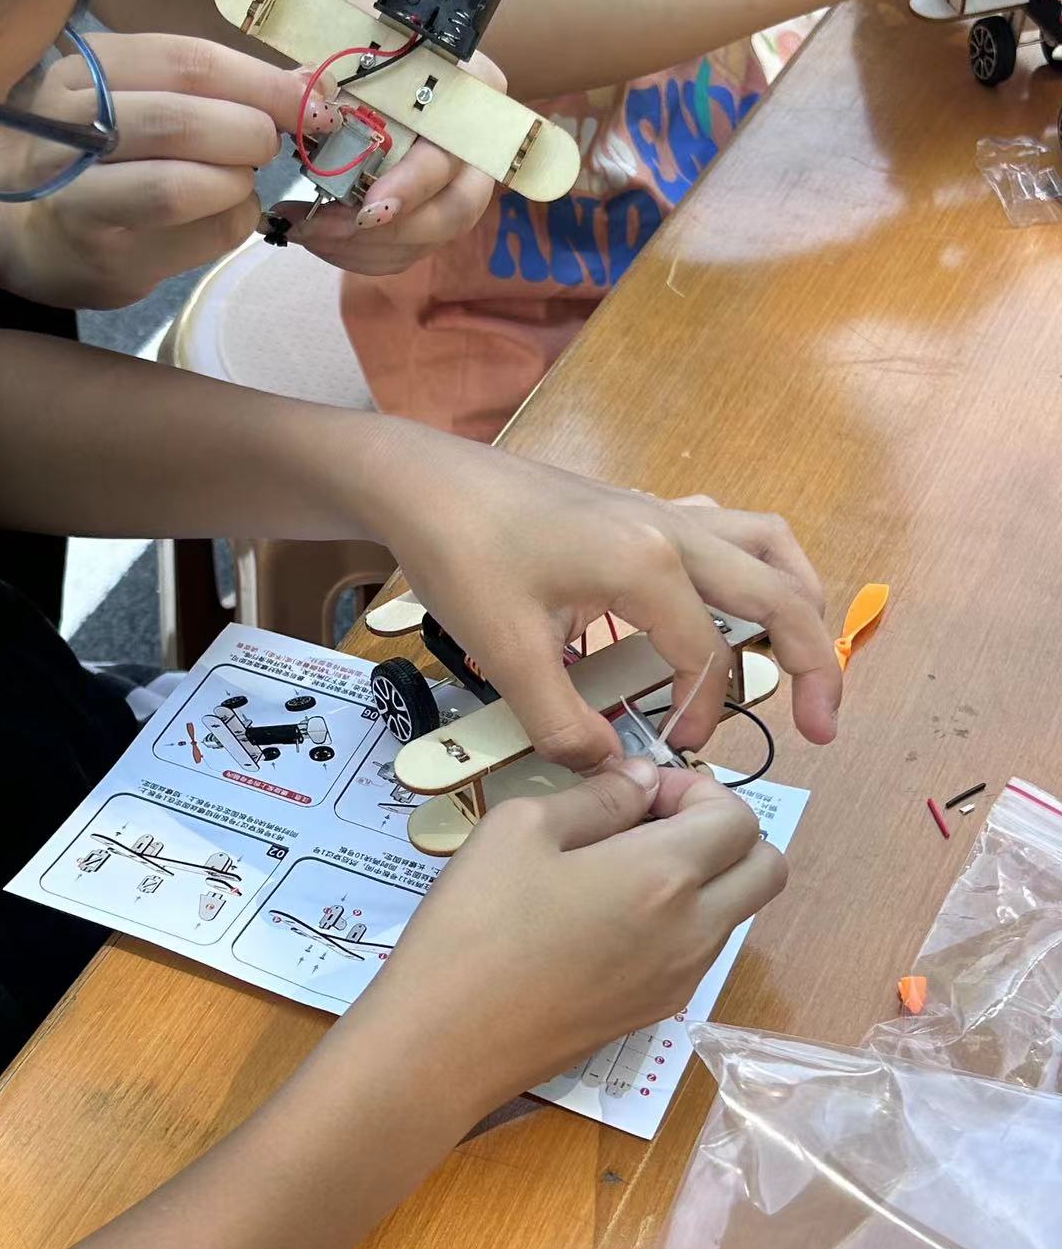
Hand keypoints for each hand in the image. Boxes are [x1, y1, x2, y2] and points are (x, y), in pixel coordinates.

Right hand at [0, 34, 333, 309]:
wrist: (23, 233)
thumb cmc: (97, 158)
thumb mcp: (134, 98)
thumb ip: (205, 87)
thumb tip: (304, 84)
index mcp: (86, 72)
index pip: (186, 61)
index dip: (260, 79)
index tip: (310, 95)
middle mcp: (72, 129)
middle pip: (184, 120)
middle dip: (250, 132)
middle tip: (268, 144)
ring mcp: (82, 198)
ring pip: (186, 186)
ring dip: (237, 184)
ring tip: (238, 180)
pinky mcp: (109, 258)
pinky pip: (199, 238)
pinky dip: (232, 224)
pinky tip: (221, 215)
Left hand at [275, 50, 503, 277]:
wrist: (355, 47)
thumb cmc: (359, 36)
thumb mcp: (343, 36)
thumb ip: (327, 68)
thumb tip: (313, 104)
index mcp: (471, 88)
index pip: (458, 150)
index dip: (415, 186)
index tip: (368, 209)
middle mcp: (476, 143)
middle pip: (456, 211)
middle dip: (391, 231)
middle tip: (332, 228)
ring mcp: (455, 186)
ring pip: (428, 241)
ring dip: (366, 247)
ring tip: (311, 230)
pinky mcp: (427, 216)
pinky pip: (403, 254)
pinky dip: (359, 254)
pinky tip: (320, 237)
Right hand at [356, 761, 785, 1112]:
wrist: (445, 1043)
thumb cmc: (475, 925)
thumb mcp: (519, 828)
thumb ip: (597, 798)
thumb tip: (642, 782)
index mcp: (666, 876)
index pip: (738, 817)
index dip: (694, 789)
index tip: (635, 793)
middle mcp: (693, 932)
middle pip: (766, 869)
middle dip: (723, 832)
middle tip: (649, 824)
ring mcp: (679, 981)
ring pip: (735, 913)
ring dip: (703, 878)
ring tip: (616, 870)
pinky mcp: (653, 1014)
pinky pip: (698, 952)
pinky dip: (679, 920)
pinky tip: (601, 919)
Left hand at [379, 439, 839, 772]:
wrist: (424, 480)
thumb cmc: (463, 556)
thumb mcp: (505, 652)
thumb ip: (563, 722)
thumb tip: (613, 768)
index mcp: (649, 565)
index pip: (709, 659)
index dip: (702, 717)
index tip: (673, 754)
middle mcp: (674, 529)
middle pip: (779, 595)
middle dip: (815, 665)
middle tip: (825, 729)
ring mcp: (661, 510)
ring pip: (768, 545)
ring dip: (797, 601)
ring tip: (804, 658)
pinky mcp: (641, 505)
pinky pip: (727, 529)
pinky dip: (751, 568)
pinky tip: (725, 604)